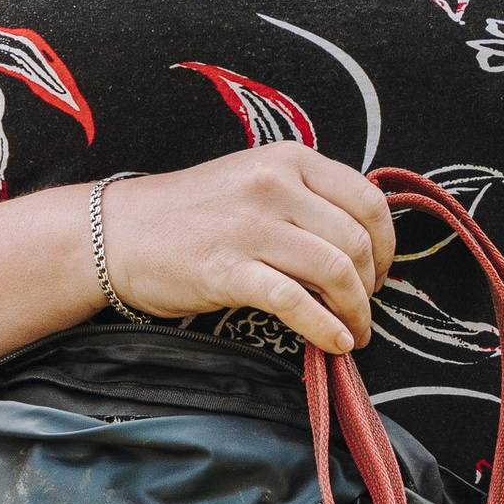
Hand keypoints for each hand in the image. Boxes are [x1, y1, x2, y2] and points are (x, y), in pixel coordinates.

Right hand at [99, 142, 393, 353]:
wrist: (117, 233)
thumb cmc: (190, 214)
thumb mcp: (254, 182)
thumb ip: (305, 199)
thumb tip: (361, 243)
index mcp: (288, 160)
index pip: (368, 200)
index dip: (386, 245)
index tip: (379, 273)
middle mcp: (274, 185)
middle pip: (357, 241)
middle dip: (371, 286)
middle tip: (362, 310)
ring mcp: (250, 226)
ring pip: (335, 271)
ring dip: (356, 312)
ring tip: (354, 333)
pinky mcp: (227, 268)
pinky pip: (295, 301)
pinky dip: (325, 328)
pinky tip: (333, 343)